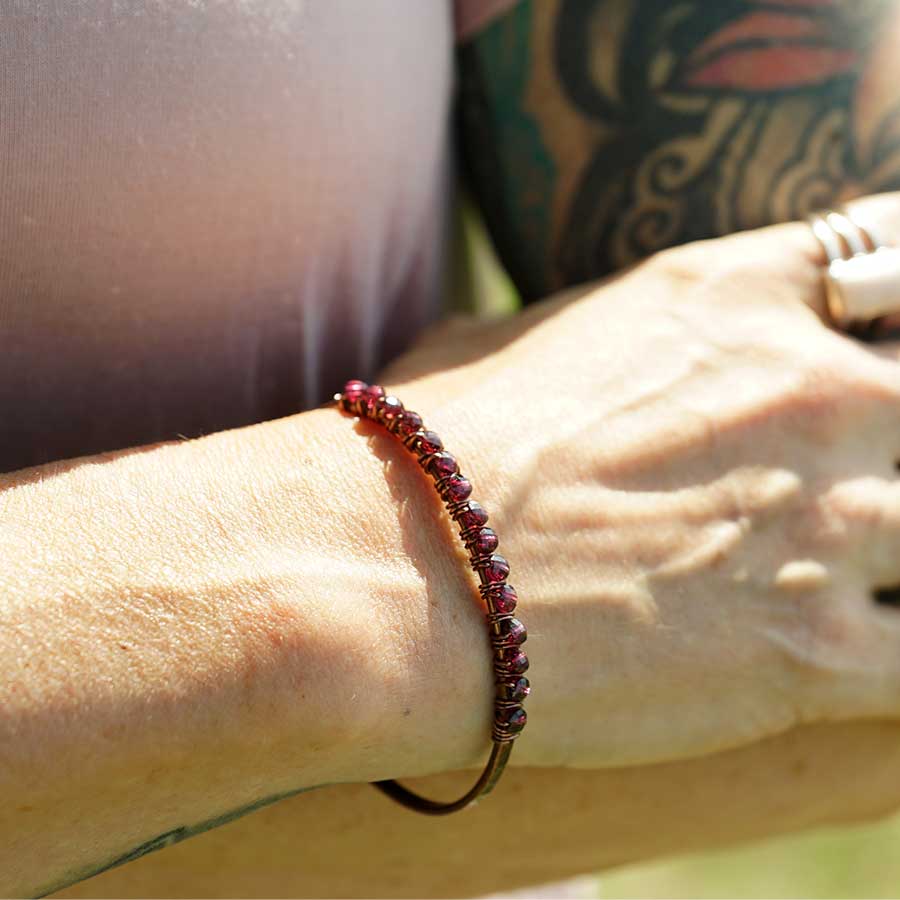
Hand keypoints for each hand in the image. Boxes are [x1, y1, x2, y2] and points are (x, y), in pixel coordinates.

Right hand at [380, 192, 899, 771]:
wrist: (403, 581)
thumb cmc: (425, 457)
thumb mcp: (501, 345)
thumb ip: (579, 328)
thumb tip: (574, 342)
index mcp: (730, 299)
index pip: (884, 257)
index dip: (881, 312)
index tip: (856, 355)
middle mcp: (810, 393)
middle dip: (884, 439)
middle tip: (832, 484)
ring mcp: (830, 521)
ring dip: (892, 552)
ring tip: (835, 572)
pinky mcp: (819, 652)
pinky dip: (893, 652)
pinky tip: (849, 653)